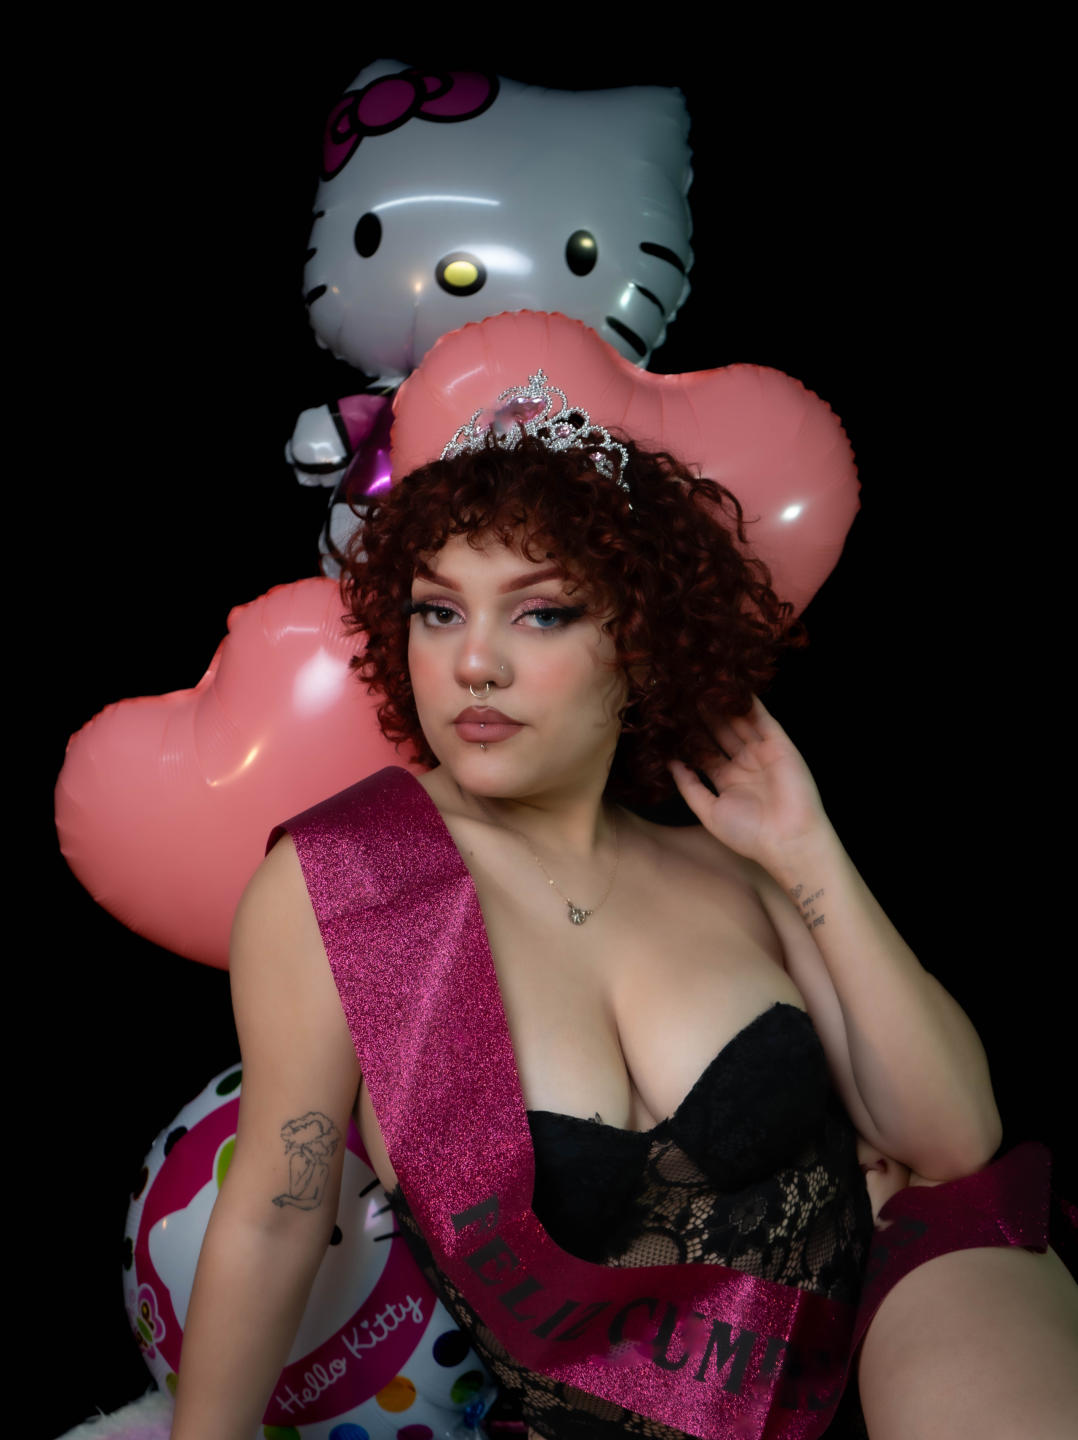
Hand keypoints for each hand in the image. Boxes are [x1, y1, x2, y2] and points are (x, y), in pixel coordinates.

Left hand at [668, 696, 829, 867]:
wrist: (788, 840)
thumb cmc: (749, 834)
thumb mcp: (709, 811)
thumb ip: (689, 786)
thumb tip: (669, 763)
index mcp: (726, 779)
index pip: (704, 750)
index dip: (688, 735)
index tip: (670, 718)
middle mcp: (743, 763)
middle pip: (719, 732)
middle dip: (702, 715)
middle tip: (683, 693)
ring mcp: (762, 752)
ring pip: (738, 722)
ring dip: (722, 705)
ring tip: (703, 685)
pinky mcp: (779, 745)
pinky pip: (763, 719)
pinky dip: (750, 703)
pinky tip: (735, 687)